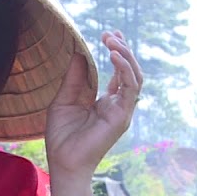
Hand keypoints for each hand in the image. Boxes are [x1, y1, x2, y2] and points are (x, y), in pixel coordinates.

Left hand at [44, 31, 142, 195]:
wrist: (63, 161)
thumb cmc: (62, 136)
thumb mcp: (64, 100)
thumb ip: (74, 79)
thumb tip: (79, 53)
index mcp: (105, 101)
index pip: (118, 72)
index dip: (117, 52)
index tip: (109, 35)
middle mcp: (117, 104)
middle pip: (130, 71)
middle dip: (123, 50)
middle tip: (110, 34)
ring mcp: (122, 110)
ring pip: (134, 77)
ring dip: (125, 56)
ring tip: (112, 41)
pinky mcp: (122, 116)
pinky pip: (130, 88)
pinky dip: (125, 70)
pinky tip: (114, 55)